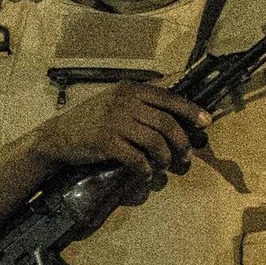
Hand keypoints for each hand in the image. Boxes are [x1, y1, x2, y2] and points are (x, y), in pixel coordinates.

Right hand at [29, 82, 208, 182]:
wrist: (59, 136)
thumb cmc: (91, 119)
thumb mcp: (115, 100)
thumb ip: (141, 99)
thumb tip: (174, 98)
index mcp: (131, 89)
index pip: (169, 98)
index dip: (191, 110)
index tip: (206, 122)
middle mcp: (125, 102)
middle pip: (166, 123)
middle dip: (181, 142)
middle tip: (185, 156)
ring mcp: (115, 122)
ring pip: (155, 142)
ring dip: (165, 158)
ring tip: (164, 166)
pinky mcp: (106, 142)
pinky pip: (136, 158)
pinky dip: (145, 170)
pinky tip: (145, 175)